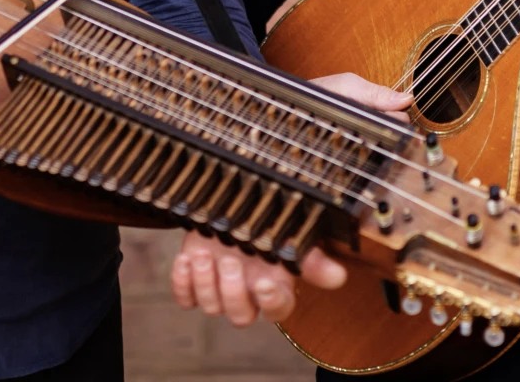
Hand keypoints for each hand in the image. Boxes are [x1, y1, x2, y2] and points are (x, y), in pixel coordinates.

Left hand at [168, 72, 409, 324]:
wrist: (227, 121)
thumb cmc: (281, 117)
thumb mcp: (323, 97)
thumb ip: (361, 98)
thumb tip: (401, 102)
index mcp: (303, 226)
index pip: (323, 267)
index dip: (323, 274)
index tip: (327, 269)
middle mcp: (271, 249)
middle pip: (277, 306)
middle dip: (268, 298)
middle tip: (257, 274)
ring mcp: (233, 255)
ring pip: (233, 308)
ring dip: (221, 292)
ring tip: (214, 257)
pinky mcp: (198, 254)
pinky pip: (190, 295)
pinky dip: (187, 288)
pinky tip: (189, 259)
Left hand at [171, 230, 347, 325]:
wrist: (233, 202)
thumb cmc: (265, 219)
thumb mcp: (289, 232)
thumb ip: (310, 257)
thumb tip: (337, 277)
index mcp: (274, 285)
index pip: (277, 311)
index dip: (270, 303)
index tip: (263, 282)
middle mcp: (247, 293)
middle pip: (240, 317)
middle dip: (231, 290)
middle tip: (229, 260)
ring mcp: (218, 289)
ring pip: (211, 307)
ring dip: (205, 282)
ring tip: (202, 254)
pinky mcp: (194, 281)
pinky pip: (185, 299)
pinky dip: (181, 282)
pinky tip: (184, 260)